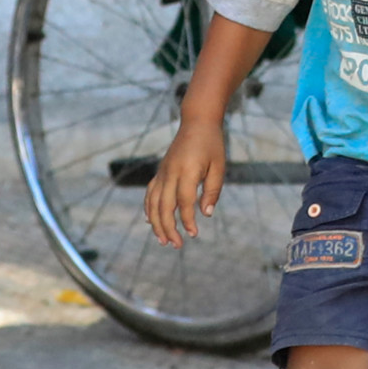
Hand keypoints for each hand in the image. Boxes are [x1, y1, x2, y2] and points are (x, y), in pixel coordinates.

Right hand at [144, 119, 226, 246]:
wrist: (197, 123)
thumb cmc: (212, 145)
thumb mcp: (219, 166)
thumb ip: (212, 190)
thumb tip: (206, 214)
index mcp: (187, 172)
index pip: (184, 202)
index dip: (188, 220)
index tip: (194, 234)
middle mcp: (170, 173)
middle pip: (164, 207)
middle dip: (169, 228)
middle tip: (176, 245)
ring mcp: (162, 173)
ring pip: (153, 203)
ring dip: (156, 223)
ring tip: (163, 240)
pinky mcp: (160, 172)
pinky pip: (150, 194)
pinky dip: (149, 209)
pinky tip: (152, 221)